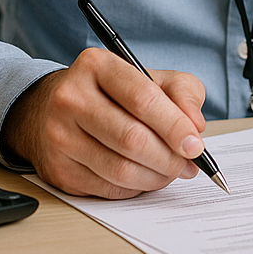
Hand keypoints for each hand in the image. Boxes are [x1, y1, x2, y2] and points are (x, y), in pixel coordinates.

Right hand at [1, 46, 207, 197]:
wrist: (56, 109)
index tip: (196, 145)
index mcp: (97, 65)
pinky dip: (135, 188)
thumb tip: (195, 126)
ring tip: (172, 171)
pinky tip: (146, 177)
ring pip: (120, 169)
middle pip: (131, 138)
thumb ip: (183, 92)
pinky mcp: (58, 169)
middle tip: (189, 164)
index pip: (142, 99)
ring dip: (156, 177)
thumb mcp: (153, 77)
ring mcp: (60, 136)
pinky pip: (107, 188)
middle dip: (169, 157)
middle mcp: (71, 98)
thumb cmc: (114, 92)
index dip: (174, 126)